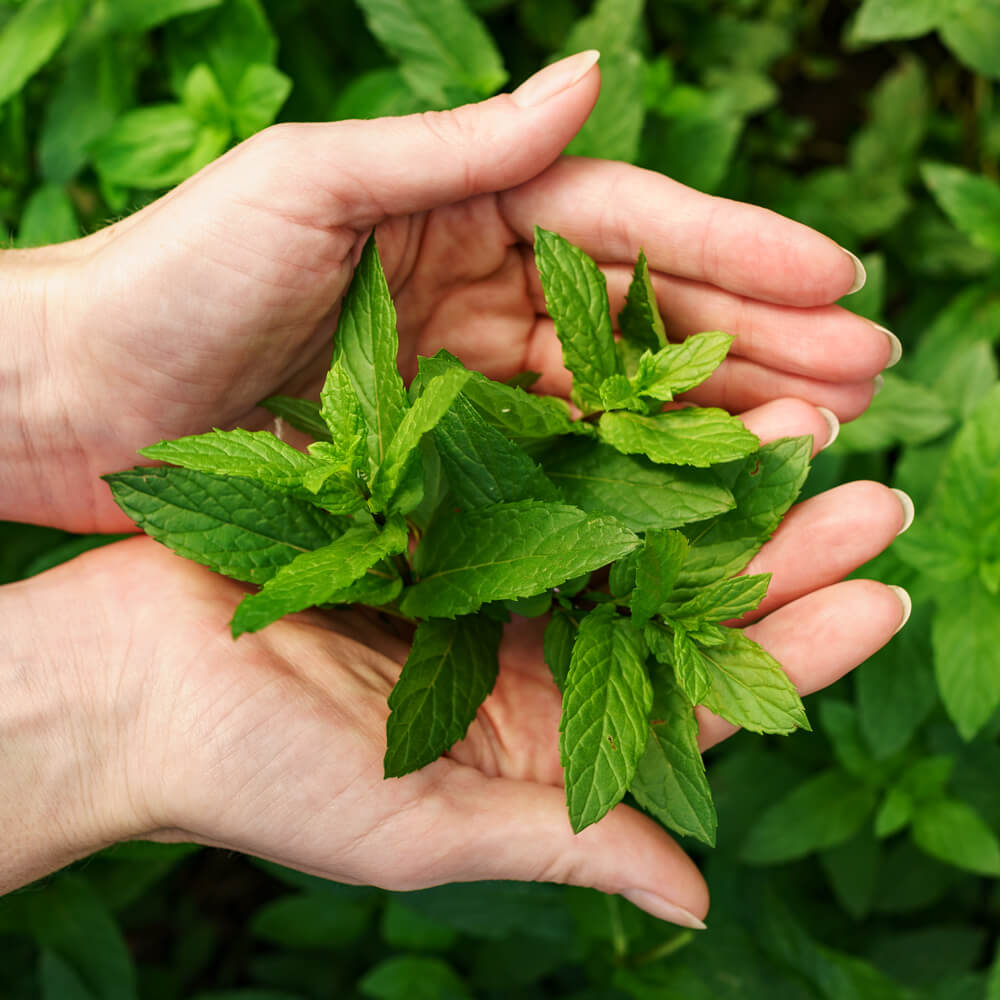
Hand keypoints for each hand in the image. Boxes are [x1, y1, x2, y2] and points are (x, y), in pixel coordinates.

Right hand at [2, 415, 910, 925]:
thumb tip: (697, 903)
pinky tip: (666, 403)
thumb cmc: (254, 771)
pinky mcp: (435, 514)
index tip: (878, 600)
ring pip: (629, 530)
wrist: (127, 677)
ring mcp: (484, 578)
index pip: (697, 704)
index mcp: (539, 741)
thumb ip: (561, 847)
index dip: (794, 655)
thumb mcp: (415, 829)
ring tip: (799, 430)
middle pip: (681, 607)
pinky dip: (606, 443)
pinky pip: (543, 474)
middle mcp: (527, 654)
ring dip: (711, 487)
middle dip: (781, 556)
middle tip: (870, 496)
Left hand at [9, 51, 892, 531]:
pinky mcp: (440, 467)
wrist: (80, 399)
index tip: (841, 281)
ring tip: (819, 440)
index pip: (627, 227)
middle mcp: (483, 299)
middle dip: (761, 344)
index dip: (738, 252)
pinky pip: (557, 473)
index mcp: (465, 217)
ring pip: (618, 404)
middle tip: (869, 378)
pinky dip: (632, 484)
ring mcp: (468, 389)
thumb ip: (461, 147)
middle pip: (646, 320)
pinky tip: (704, 502)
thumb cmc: (172, 275)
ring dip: (719, 421)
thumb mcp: (315, 183)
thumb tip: (599, 68)